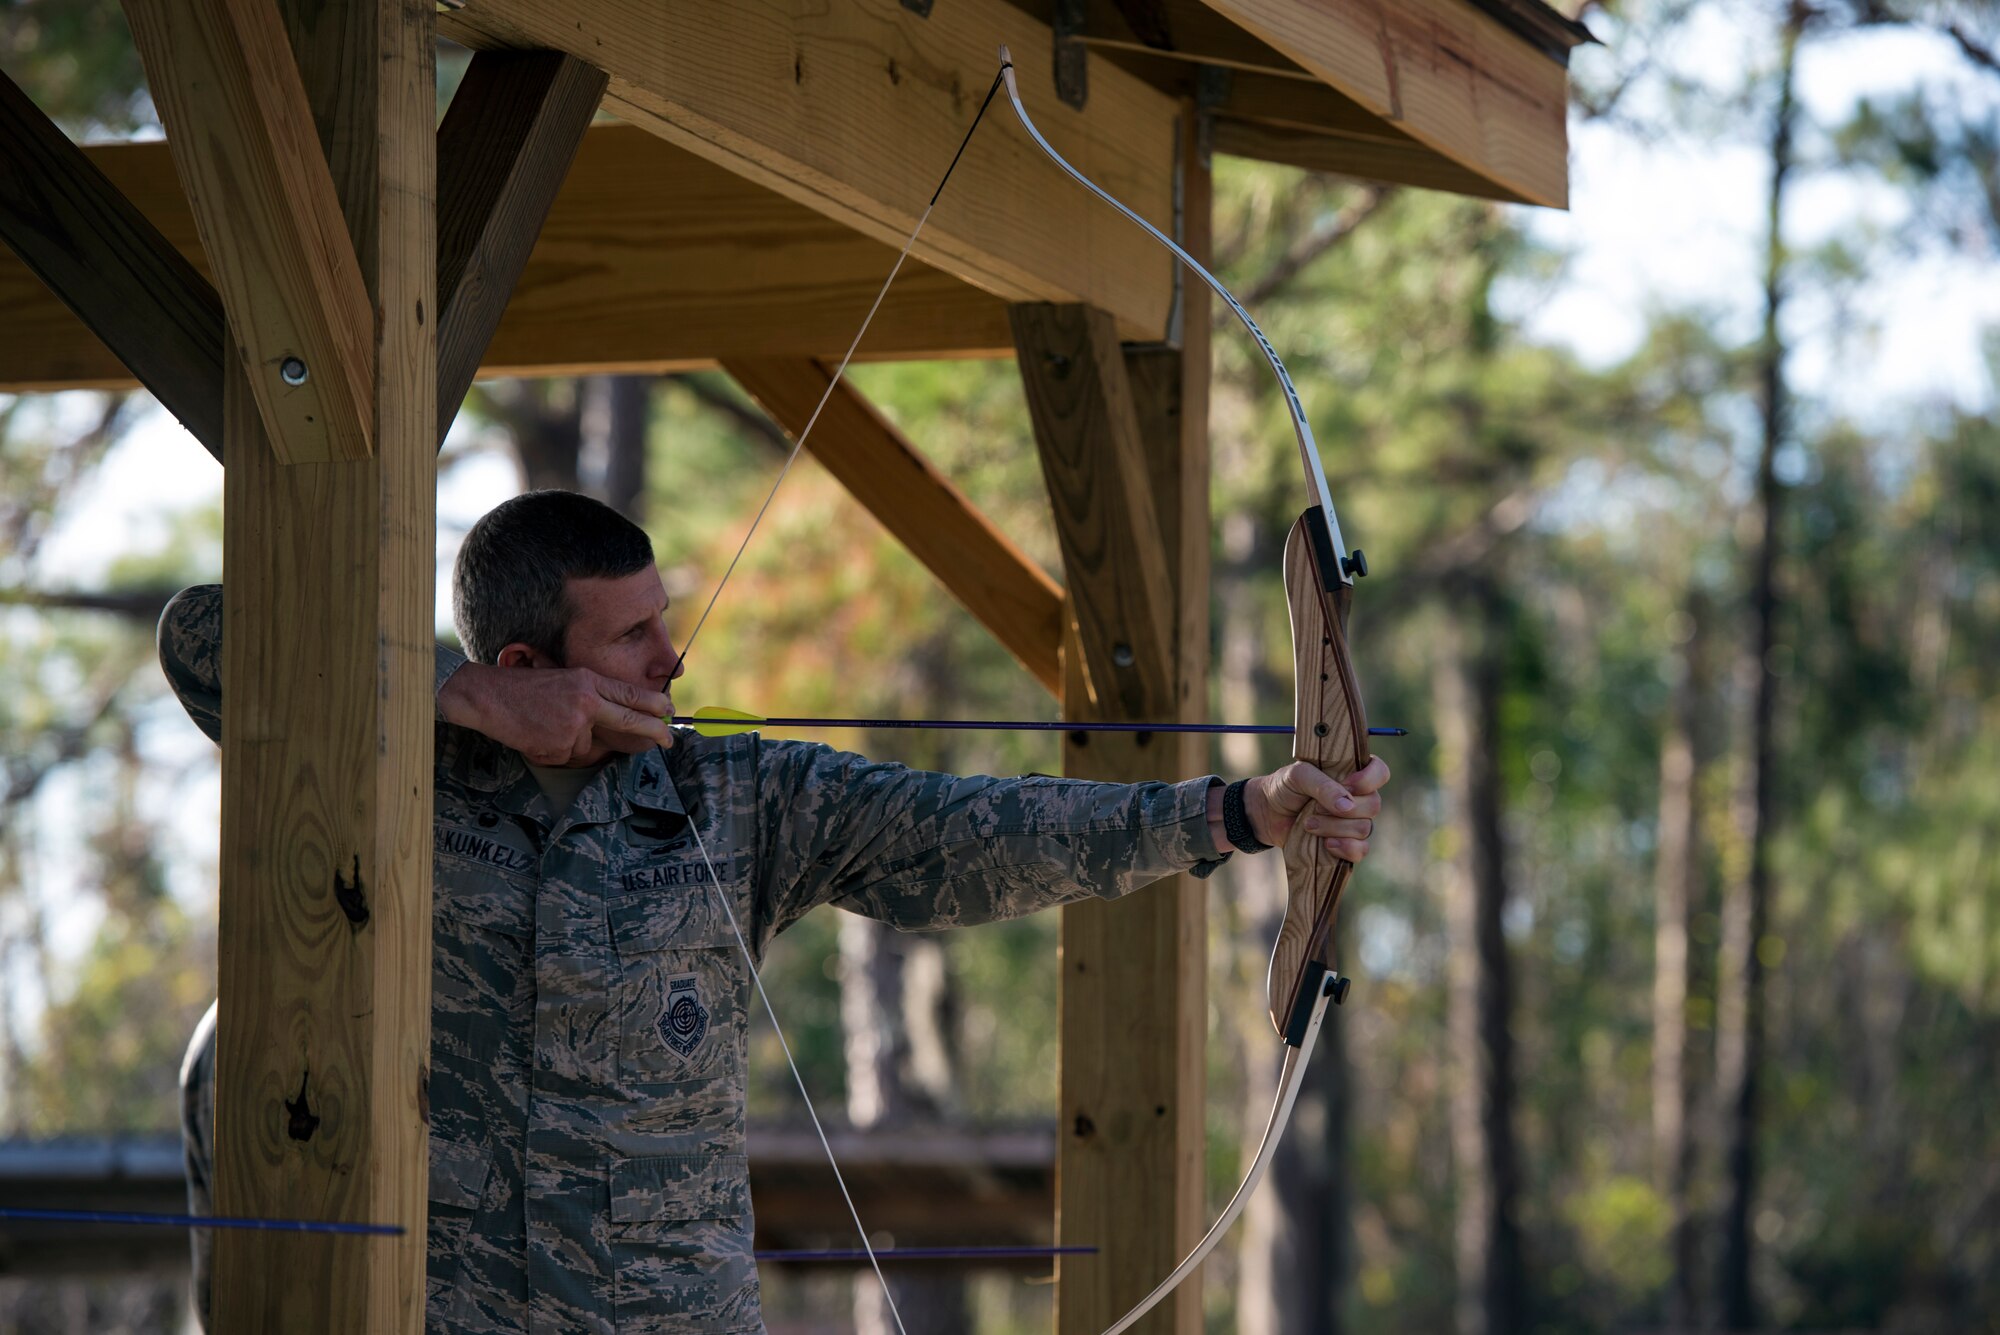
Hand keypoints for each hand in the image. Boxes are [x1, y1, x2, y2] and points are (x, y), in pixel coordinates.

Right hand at [438, 661, 674, 764]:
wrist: (488, 697)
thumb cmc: (523, 688)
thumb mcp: (564, 680)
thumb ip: (592, 697)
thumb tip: (618, 719)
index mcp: (587, 681)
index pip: (629, 694)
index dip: (653, 704)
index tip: (669, 712)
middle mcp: (585, 702)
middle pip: (628, 720)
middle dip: (653, 731)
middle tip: (668, 740)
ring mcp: (573, 725)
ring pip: (589, 746)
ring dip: (572, 743)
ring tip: (546, 725)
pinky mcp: (559, 745)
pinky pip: (567, 756)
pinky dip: (554, 751)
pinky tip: (537, 735)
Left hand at [1246, 756, 1389, 860]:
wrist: (1266, 814)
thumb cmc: (1284, 787)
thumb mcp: (1298, 776)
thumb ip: (1323, 786)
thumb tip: (1347, 805)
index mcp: (1351, 773)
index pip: (1380, 772)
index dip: (1369, 780)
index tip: (1347, 784)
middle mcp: (1358, 797)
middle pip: (1373, 805)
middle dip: (1341, 810)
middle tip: (1313, 808)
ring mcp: (1353, 821)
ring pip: (1364, 829)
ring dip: (1334, 828)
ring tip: (1308, 824)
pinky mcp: (1346, 843)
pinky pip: (1361, 850)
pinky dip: (1345, 848)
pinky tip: (1326, 844)